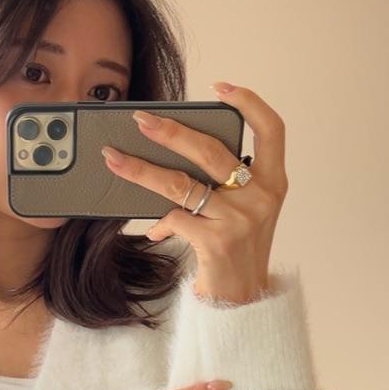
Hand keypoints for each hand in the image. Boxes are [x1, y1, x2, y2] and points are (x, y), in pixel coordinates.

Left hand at [101, 83, 288, 304]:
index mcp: (273, 183)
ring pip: (181, 184)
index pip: (272, 129)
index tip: (221, 87)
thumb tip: (175, 160)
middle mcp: (261, 197)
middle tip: (141, 120)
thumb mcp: (244, 213)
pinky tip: (152, 230)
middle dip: (170, 132)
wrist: (242, 302)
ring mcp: (240, 219)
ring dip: (142, 171)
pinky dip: (159, 223)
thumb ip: (223, 186)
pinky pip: (176, 219)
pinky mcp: (217, 242)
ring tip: (115, 160)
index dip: (249, 102)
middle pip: (211, 150)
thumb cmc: (237, 253)